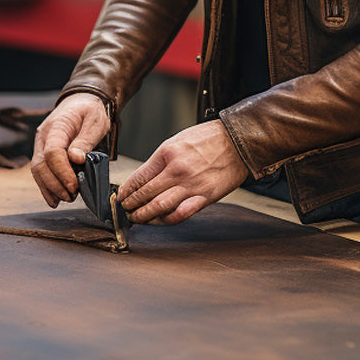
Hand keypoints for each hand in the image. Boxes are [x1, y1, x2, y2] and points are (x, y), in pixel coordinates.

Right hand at [31, 93, 110, 207]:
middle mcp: (43, 137)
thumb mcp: (95, 121)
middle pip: (41, 165)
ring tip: (65, 199)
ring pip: (37, 171)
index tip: (75, 185)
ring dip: (50, 188)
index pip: (52, 153)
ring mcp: (41, 145)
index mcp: (57, 126)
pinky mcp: (43, 153)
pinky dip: (46, 187)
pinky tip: (55, 199)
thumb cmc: (90, 110)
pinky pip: (40, 172)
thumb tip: (76, 159)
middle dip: (55, 184)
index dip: (62, 172)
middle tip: (71, 196)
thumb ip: (86, 140)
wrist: (81, 101)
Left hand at [119, 120, 248, 224]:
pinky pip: (181, 214)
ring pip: (159, 207)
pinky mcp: (205, 197)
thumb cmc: (209, 139)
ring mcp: (191, 185)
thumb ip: (161, 160)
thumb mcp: (178, 140)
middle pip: (145, 194)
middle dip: (131, 205)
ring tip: (137, 218)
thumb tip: (143, 178)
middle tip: (125, 209)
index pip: (139, 177)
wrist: (238, 141)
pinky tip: (159, 220)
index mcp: (167, 153)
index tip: (121, 196)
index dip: (126, 190)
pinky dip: (166, 220)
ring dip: (144, 215)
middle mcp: (177, 170)